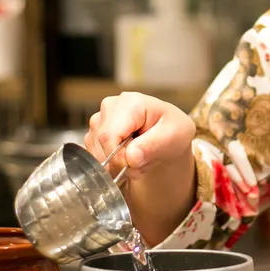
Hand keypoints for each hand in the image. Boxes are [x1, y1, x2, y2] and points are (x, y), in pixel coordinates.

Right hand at [84, 93, 197, 245]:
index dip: (119, 158)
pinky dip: (111, 162)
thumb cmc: (173, 129)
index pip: (110, 136)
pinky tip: (127, 155)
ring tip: (138, 157)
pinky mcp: (95, 130)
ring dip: (117, 163)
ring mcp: (100, 118)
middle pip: (101, 144)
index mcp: (130, 103)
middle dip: (120, 162)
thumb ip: (152, 146)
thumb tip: (130, 157)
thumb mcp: (174, 136)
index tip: (136, 167)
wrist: (169, 131)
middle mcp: (110, 106)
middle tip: (142, 164)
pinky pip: (95, 154)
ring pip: (96, 151)